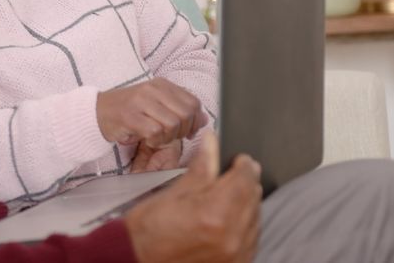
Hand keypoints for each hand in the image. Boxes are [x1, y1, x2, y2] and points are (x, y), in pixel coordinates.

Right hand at [96, 78, 206, 146]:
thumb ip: (180, 110)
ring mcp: (140, 101)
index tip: (186, 131)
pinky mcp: (130, 115)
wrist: (96, 112)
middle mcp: (152, 89)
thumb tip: (204, 120)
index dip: (195, 121)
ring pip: (173, 124)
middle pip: (186, 114)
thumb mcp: (156, 106)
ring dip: (167, 138)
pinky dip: (155, 141)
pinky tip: (147, 139)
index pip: (193, 102)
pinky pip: (155, 132)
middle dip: (182, 131)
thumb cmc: (129, 112)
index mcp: (162, 84)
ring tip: (155, 137)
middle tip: (168, 136)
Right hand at [124, 132, 261, 262]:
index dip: (244, 165)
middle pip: (253, 198)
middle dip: (246, 182)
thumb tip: (211, 143)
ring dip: (247, 204)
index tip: (240, 160)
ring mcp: (235, 254)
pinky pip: (251, 240)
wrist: (138, 261)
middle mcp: (230, 237)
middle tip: (237, 173)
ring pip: (255, 219)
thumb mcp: (173, 193)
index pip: (244, 180)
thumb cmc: (148, 232)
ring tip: (232, 196)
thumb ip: (201, 168)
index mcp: (214, 214)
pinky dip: (245, 226)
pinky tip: (232, 219)